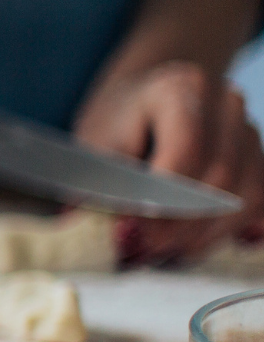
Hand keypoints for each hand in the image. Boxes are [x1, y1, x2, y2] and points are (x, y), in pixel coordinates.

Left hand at [73, 61, 263, 264]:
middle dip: (181, 226)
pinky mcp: (257, 157)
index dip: (164, 200)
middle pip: (220, 177)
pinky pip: (255, 203)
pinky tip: (190, 245)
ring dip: (202, 235)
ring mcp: (248, 129)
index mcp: (181, 89)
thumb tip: (100, 234)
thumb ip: (99, 188)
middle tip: (143, 252)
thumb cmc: (117, 121)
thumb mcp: (94, 146)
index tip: (134, 234)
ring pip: (245, 195)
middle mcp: (226, 104)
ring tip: (160, 252)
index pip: (186, 150)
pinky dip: (224, 231)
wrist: (145, 97)